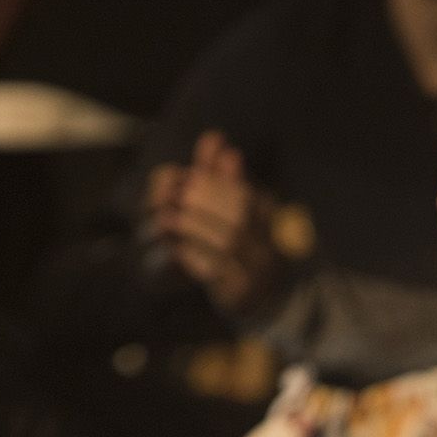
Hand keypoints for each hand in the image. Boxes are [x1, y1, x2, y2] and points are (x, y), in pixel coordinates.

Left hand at [148, 130, 278, 311]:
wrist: (268, 298)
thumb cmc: (246, 244)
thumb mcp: (237, 208)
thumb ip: (224, 175)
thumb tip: (214, 138)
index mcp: (271, 220)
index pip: (246, 196)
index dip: (217, 183)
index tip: (189, 176)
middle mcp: (270, 244)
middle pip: (238, 218)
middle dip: (204, 204)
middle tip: (177, 195)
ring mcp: (258, 270)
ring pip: (227, 244)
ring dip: (193, 228)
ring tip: (165, 219)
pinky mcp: (241, 293)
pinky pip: (217, 272)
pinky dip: (194, 257)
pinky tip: (175, 248)